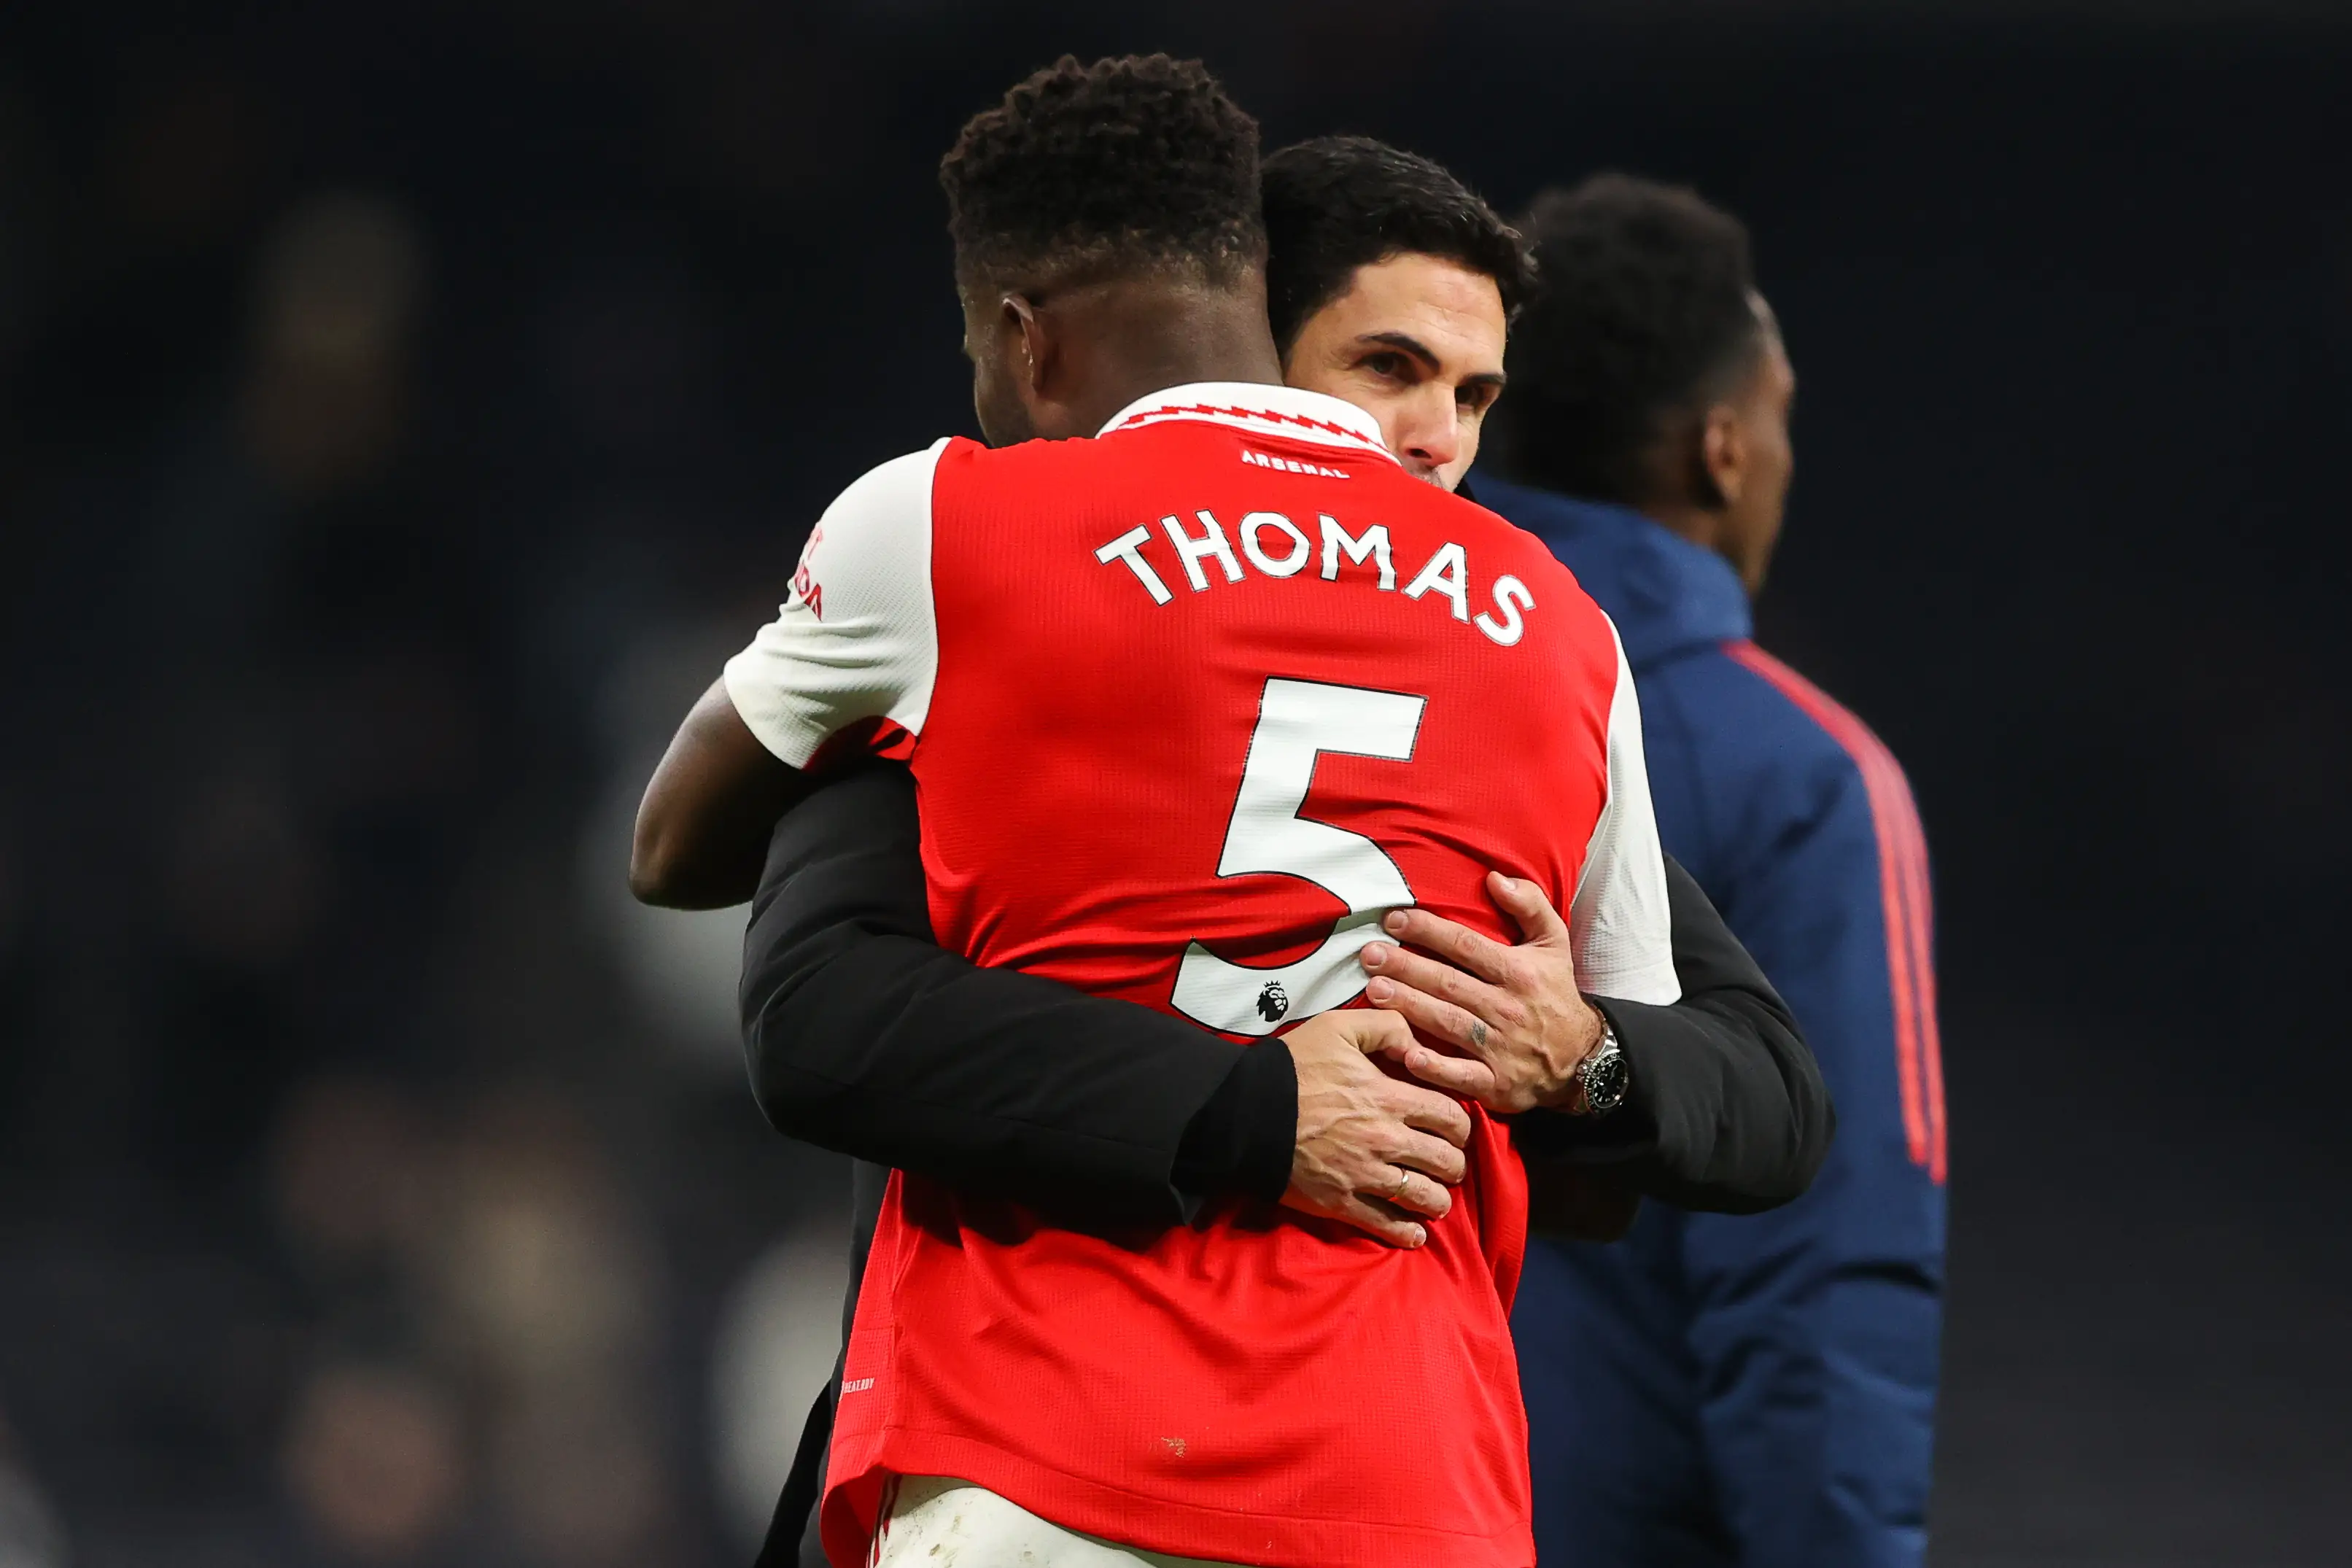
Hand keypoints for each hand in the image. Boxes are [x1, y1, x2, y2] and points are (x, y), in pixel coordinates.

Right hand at [1280, 1007, 1473, 1248]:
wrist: (1244, 1113)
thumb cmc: (1293, 1068)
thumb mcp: (1338, 1026)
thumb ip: (1386, 1025)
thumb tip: (1417, 1045)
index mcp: (1390, 1098)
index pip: (1452, 1118)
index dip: (1461, 1124)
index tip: (1453, 1127)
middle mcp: (1387, 1140)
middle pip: (1447, 1161)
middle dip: (1454, 1162)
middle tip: (1447, 1161)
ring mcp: (1366, 1176)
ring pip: (1426, 1198)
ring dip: (1438, 1199)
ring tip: (1435, 1197)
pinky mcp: (1342, 1203)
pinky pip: (1389, 1226)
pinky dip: (1409, 1234)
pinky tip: (1415, 1232)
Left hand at [1358, 871, 1605, 1115]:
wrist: (1583, 1058)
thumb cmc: (1555, 994)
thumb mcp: (1554, 943)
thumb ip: (1530, 905)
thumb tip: (1495, 877)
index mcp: (1517, 971)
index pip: (1466, 945)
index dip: (1428, 930)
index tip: (1393, 919)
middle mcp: (1506, 1007)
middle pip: (1448, 983)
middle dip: (1406, 967)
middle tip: (1369, 955)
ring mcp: (1499, 1046)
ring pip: (1448, 1023)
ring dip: (1410, 1007)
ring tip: (1374, 991)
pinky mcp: (1495, 1082)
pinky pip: (1461, 1075)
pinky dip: (1435, 1067)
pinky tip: (1406, 1055)